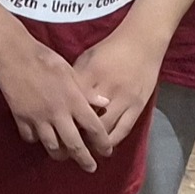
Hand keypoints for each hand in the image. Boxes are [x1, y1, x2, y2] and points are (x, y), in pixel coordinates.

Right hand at [0, 34, 105, 168]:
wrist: (14, 54)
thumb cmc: (45, 59)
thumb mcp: (70, 71)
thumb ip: (86, 91)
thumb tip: (105, 103)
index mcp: (73, 101)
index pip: (94, 128)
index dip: (103, 143)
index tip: (107, 152)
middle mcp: (58, 114)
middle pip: (74, 146)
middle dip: (84, 160)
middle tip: (90, 168)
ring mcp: (38, 118)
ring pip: (52, 147)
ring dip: (61, 155)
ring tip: (65, 157)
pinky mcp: (21, 118)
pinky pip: (30, 138)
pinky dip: (37, 141)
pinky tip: (40, 137)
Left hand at [67, 30, 167, 161]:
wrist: (142, 42)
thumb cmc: (110, 49)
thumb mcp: (86, 59)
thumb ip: (74, 79)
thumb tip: (61, 99)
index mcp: (89, 76)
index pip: (70, 104)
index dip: (60, 119)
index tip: (52, 130)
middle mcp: (105, 90)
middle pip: (85, 121)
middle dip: (74, 136)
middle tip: (66, 147)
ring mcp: (123, 99)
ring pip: (104, 130)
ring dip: (94, 144)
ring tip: (85, 152)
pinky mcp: (138, 106)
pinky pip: (123, 129)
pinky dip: (112, 140)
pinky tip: (105, 147)